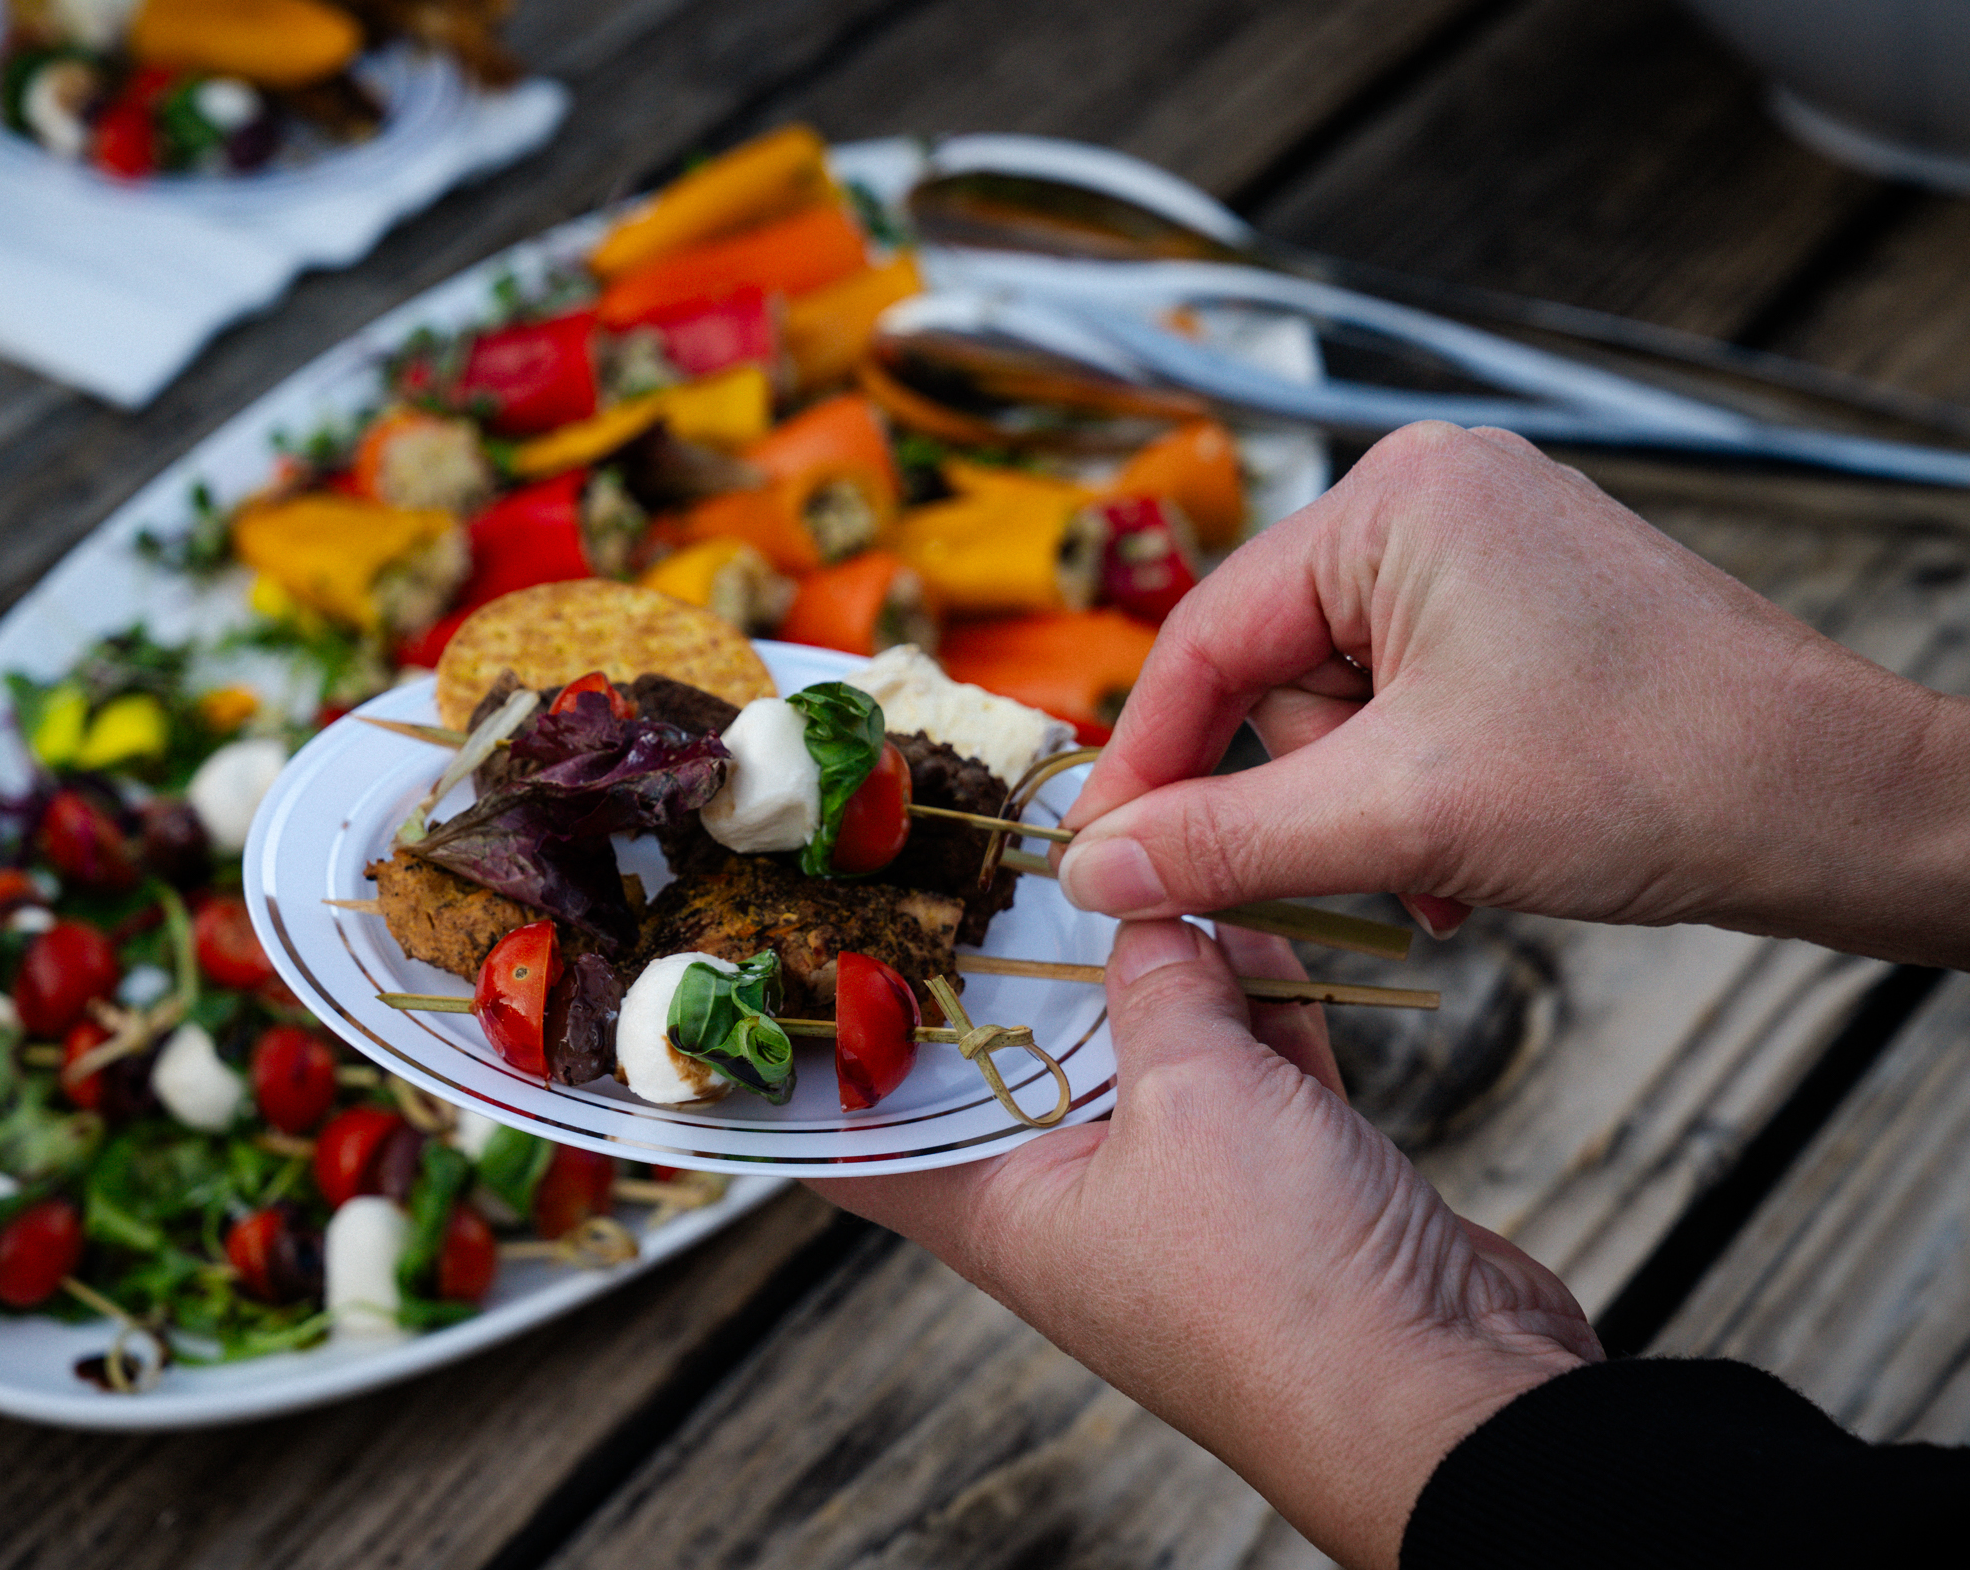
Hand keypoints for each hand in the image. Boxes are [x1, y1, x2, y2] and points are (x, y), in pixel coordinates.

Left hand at [810, 921, 1598, 1569]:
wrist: (1451, 1401)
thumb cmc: (1282, 1289)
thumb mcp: (1193, 1097)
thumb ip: (1156, 987)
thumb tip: (1140, 915)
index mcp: (1002, 1211)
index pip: (866, 1140)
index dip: (827, 1059)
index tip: (805, 958)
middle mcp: (1077, 1206)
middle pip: (1016, 1068)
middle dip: (1021, 966)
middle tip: (1002, 857)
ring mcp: (1184, 1196)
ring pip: (1146, 1053)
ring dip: (1162, 968)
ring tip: (1161, 865)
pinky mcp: (1283, 1187)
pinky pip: (1249, 1073)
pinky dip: (1256, 1006)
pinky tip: (1261, 926)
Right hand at [1055, 422, 1969, 966]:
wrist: (1842, 808)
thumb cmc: (1661, 772)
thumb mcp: (1405, 817)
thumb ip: (1227, 841)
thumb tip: (1097, 871)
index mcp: (1396, 499)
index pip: (1208, 636)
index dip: (1151, 760)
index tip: (1107, 859)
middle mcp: (1436, 500)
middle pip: (1274, 675)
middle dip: (1305, 793)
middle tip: (1361, 866)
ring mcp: (1487, 554)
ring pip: (1340, 708)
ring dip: (1367, 808)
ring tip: (1444, 865)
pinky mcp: (1525, 614)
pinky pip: (1407, 708)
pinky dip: (1415, 792)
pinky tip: (1466, 852)